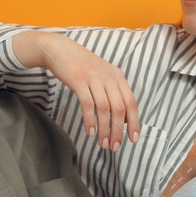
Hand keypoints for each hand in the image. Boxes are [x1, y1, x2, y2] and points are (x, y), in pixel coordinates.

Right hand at [35, 33, 138, 150]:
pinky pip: (87, 104)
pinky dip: (90, 120)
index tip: (133, 139)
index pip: (131, 103)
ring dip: (105, 129)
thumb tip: (124, 120)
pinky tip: (90, 132)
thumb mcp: (103, 76)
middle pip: (119, 108)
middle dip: (118, 131)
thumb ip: (114, 94)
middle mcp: (109, 76)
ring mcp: (94, 77)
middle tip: (115, 147)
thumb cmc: (82, 67)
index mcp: (118, 76)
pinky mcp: (78, 80)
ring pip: (104, 109)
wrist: (60, 50)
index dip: (134, 123)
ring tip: (103, 144)